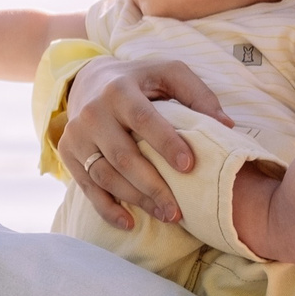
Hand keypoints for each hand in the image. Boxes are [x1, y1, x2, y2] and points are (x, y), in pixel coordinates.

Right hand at [59, 55, 235, 228]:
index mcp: (119, 90)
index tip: (189, 166)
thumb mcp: (169, 72)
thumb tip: (226, 125)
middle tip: (179, 210)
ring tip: (166, 215)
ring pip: (105, 176)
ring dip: (136, 200)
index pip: (143, 120)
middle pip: (123, 157)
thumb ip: (198, 94)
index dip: (166, 144)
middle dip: (153, 186)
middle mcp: (93, 113)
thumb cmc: (139, 80)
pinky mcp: (68, 153)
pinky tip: (129, 222)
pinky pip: (87, 187)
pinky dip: (107, 209)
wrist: (88, 81)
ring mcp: (76, 135)